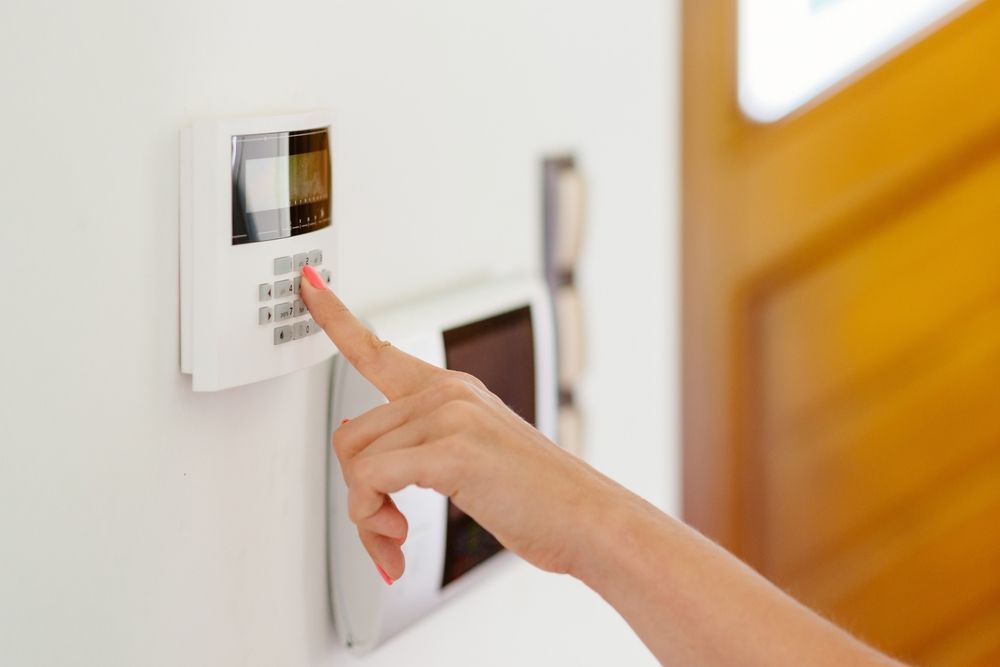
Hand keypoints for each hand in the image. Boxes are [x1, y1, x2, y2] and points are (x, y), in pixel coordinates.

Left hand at [299, 266, 618, 581]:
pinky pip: (373, 480)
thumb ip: (418, 446)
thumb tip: (358, 450)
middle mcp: (448, 393)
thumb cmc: (538, 497)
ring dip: (366, 514)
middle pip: (351, 435)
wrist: (589, 519)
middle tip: (385, 528)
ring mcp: (451, 416)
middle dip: (358, 493)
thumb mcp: (474, 458)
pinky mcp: (452, 449)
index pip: (378, 349)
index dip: (336, 318)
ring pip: (357, 461)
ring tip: (396, 538)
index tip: (307, 286)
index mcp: (452, 390)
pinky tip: (400, 540)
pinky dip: (373, 518)